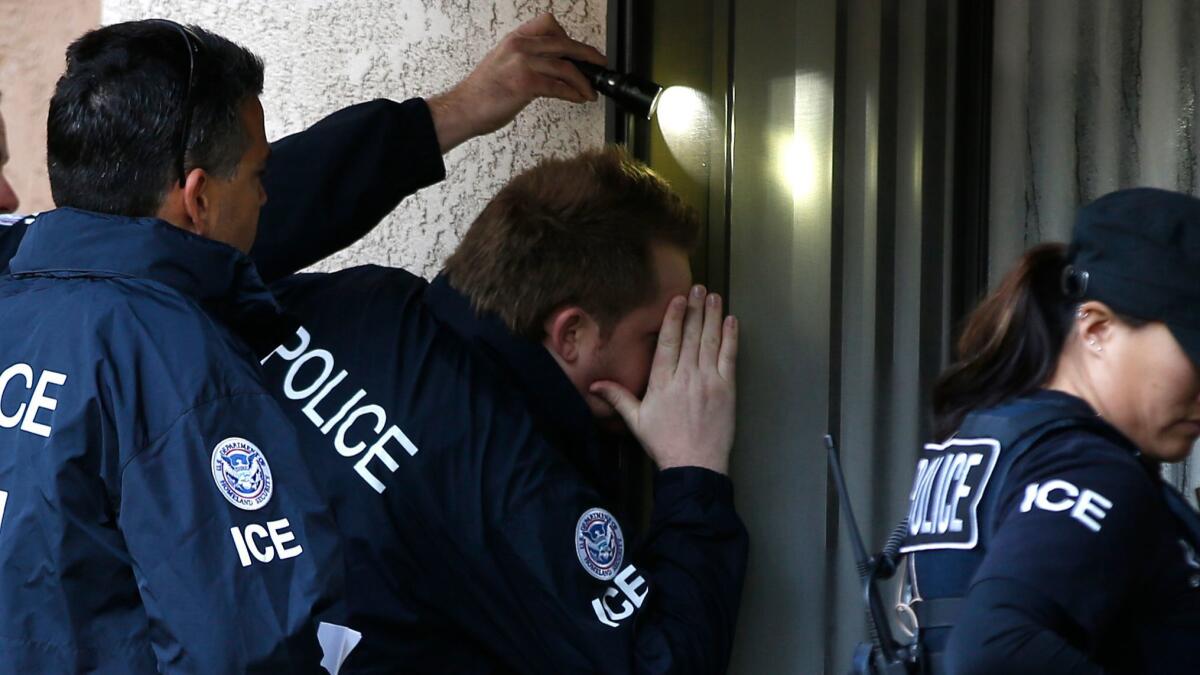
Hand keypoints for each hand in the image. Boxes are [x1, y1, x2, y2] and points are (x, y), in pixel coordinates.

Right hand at [427, 13, 605, 152]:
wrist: (462, 109)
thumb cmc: (481, 94)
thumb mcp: (503, 65)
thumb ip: (525, 61)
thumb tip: (551, 69)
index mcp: (515, 40)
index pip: (548, 24)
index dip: (567, 37)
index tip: (577, 50)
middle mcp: (520, 46)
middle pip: (564, 43)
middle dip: (587, 55)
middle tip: (599, 63)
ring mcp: (523, 63)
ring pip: (565, 66)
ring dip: (583, 80)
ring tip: (590, 90)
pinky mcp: (525, 83)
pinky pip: (559, 86)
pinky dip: (573, 93)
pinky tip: (578, 98)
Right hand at [591, 286, 738, 474]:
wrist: (695, 466)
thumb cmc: (664, 444)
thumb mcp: (636, 421)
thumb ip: (618, 398)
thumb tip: (594, 385)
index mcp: (662, 381)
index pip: (668, 341)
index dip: (674, 317)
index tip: (678, 298)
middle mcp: (686, 376)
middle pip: (691, 335)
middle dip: (695, 309)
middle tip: (698, 287)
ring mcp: (709, 381)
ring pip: (710, 341)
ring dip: (713, 316)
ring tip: (714, 296)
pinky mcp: (727, 389)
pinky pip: (730, 356)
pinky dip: (731, 337)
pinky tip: (731, 320)